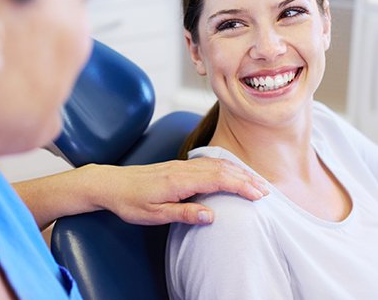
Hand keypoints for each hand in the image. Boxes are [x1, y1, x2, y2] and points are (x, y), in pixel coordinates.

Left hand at [86, 158, 269, 224]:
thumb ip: (183, 213)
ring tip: (256, 182)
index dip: (241, 186)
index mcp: (179, 180)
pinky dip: (226, 167)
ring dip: (238, 171)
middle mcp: (183, 168)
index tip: (259, 195)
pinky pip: (208, 162)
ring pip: (217, 163)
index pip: (219, 179)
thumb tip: (211, 215)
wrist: (111, 183)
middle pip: (223, 169)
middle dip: (246, 178)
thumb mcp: (154, 214)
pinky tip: (232, 171)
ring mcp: (182, 165)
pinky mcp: (179, 166)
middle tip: (266, 191)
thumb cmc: (130, 202)